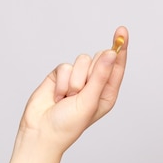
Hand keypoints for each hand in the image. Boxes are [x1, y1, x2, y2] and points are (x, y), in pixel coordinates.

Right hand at [18, 27, 128, 151]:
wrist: (40, 131)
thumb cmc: (69, 124)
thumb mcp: (89, 101)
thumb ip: (100, 75)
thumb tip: (111, 52)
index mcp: (107, 92)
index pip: (117, 66)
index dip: (120, 48)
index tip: (122, 31)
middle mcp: (94, 84)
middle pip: (99, 59)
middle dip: (90, 72)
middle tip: (83, 91)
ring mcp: (77, 78)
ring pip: (81, 60)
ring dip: (74, 81)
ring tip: (68, 98)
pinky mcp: (60, 76)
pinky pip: (64, 66)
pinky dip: (61, 82)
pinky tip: (58, 96)